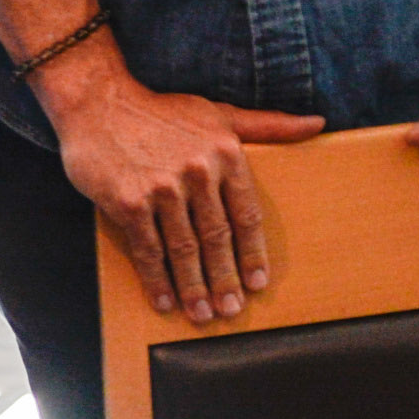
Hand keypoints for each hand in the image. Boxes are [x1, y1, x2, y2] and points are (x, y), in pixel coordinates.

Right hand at [50, 51, 329, 319]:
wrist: (100, 103)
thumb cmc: (163, 112)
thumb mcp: (220, 113)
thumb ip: (269, 125)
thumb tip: (318, 123)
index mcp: (225, 153)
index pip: (247, 214)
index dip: (254, 253)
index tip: (259, 282)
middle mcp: (198, 172)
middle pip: (218, 238)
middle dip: (226, 279)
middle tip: (232, 310)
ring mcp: (162, 188)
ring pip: (185, 250)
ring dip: (195, 287)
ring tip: (203, 315)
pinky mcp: (129, 202)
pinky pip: (148, 250)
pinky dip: (158, 280)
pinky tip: (166, 301)